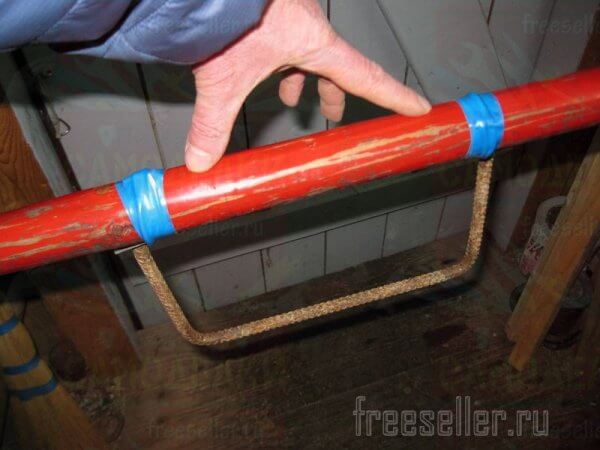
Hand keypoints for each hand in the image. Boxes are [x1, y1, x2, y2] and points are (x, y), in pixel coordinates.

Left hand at [185, 0, 431, 171]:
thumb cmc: (226, 12)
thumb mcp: (223, 78)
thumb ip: (213, 123)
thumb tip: (203, 162)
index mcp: (313, 43)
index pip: (366, 77)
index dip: (394, 97)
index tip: (419, 108)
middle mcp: (305, 25)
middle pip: (334, 66)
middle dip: (332, 93)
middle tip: (332, 114)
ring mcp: (286, 13)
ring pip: (303, 50)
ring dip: (298, 74)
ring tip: (286, 95)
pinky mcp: (265, 7)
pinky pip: (280, 36)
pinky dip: (274, 56)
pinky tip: (253, 63)